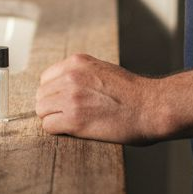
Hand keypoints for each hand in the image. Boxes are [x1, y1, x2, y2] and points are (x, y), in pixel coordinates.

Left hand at [35, 53, 157, 144]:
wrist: (151, 107)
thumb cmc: (132, 93)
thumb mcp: (103, 70)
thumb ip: (80, 75)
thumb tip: (61, 88)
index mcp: (76, 62)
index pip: (46, 79)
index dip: (54, 93)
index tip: (64, 102)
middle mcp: (70, 76)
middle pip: (41, 95)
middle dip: (52, 107)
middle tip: (68, 116)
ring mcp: (70, 97)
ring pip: (42, 111)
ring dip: (53, 119)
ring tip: (71, 124)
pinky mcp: (74, 119)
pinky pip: (48, 126)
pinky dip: (57, 131)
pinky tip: (73, 131)